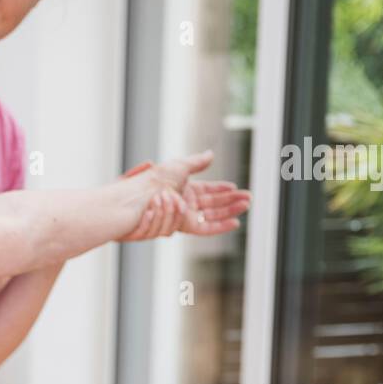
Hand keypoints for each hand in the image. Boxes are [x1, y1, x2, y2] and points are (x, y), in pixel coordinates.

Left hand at [119, 151, 250, 240]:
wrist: (132, 198)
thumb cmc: (149, 181)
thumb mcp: (177, 167)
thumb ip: (196, 163)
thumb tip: (211, 154)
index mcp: (182, 190)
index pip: (208, 191)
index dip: (224, 192)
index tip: (239, 190)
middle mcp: (182, 204)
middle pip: (213, 205)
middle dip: (232, 202)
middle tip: (250, 200)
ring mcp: (181, 216)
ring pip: (211, 215)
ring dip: (226, 207)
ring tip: (242, 201)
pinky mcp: (179, 227)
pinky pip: (203, 229)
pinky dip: (220, 226)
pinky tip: (235, 223)